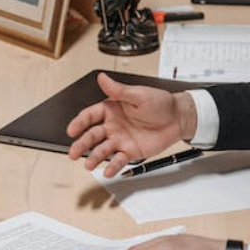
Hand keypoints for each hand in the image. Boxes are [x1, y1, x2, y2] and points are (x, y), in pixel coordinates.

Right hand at [66, 73, 196, 176]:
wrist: (178, 118)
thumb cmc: (160, 103)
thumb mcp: (138, 94)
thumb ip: (118, 90)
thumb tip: (102, 78)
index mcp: (111, 109)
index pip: (89, 116)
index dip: (79, 123)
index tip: (72, 130)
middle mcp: (112, 125)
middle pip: (92, 135)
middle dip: (81, 144)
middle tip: (73, 152)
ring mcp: (120, 140)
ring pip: (102, 150)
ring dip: (94, 157)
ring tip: (88, 164)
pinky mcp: (130, 151)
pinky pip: (119, 160)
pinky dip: (113, 167)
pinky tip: (107, 172)